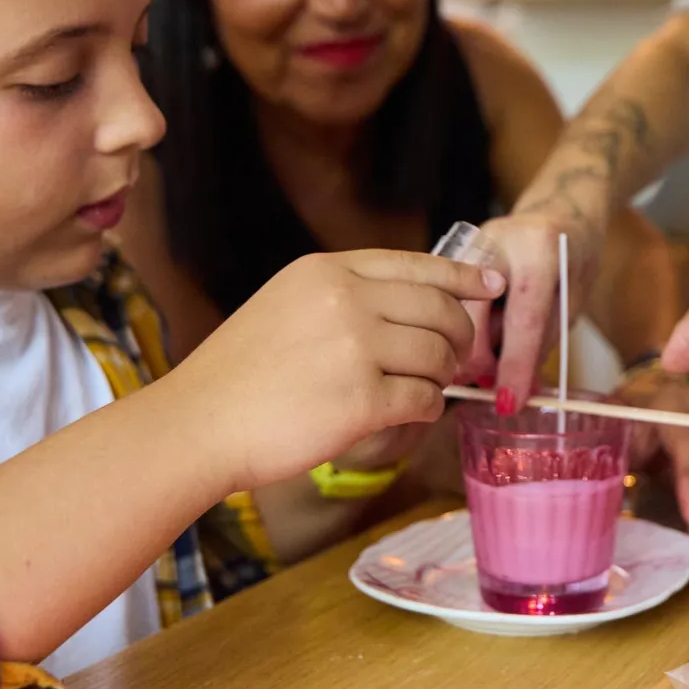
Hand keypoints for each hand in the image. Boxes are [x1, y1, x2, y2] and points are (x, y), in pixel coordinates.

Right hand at [170, 249, 501, 494]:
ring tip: (426, 386)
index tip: (491, 283)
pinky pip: (423, 398)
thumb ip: (343, 295)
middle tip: (455, 356)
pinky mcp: (361, 400)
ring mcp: (355, 348)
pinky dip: (427, 406)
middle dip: (459, 334)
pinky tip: (411, 411)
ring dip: (442, 374)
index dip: (462, 275)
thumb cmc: (239, 374)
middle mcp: (345, 299)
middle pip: (439, 308)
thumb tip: (410, 304)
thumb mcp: (286, 304)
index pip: (416, 264)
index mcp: (327, 270)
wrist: (198, 424)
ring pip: (438, 354)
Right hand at [469, 209, 607, 400]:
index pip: (522, 319)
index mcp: (539, 250)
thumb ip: (542, 341)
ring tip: (489, 357)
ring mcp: (468, 242)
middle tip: (491, 384)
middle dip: (477, 359)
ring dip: (465, 345)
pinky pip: (446, 301)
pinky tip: (476, 334)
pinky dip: (457, 328)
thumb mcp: (571, 301)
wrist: (561, 208)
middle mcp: (496, 240)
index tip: (509, 403)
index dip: (515, 367)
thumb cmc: (574, 259)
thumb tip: (516, 391)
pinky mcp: (452, 251)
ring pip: (450, 311)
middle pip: (470, 314)